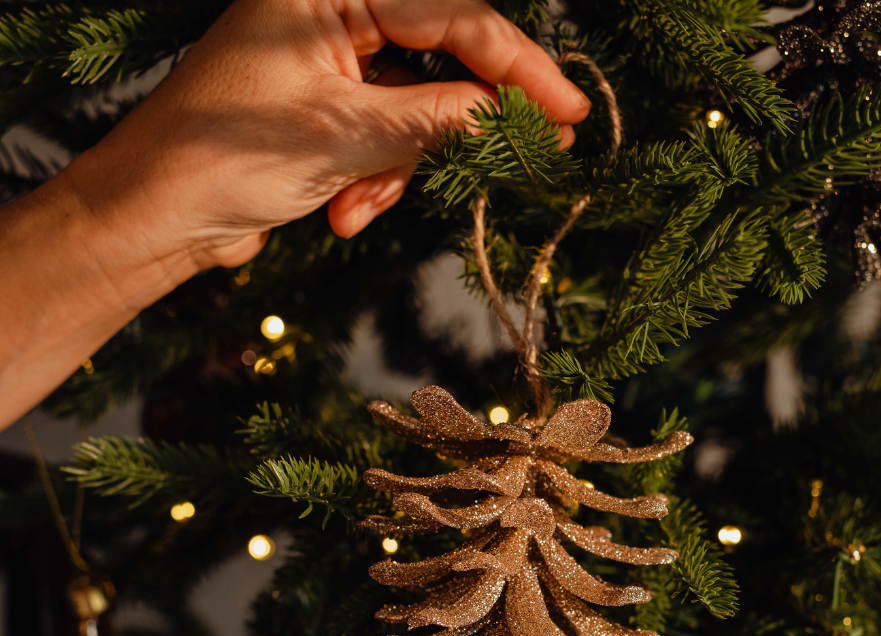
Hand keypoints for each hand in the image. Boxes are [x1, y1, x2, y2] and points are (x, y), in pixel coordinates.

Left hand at [0, 0, 588, 423]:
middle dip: (462, 120)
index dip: (517, 66)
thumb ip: (436, 119)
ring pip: (416, 108)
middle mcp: (331, 12)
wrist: (156, 216)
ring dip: (399, 169)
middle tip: (527, 154)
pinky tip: (342, 213)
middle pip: (439, 55)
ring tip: (358, 205)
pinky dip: (375, 181)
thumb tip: (511, 117)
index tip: (568, 110)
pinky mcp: (327, 108)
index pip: (450, 15)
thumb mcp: (344, 136)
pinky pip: (386, 138)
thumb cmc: (225, 157)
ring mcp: (330, 62)